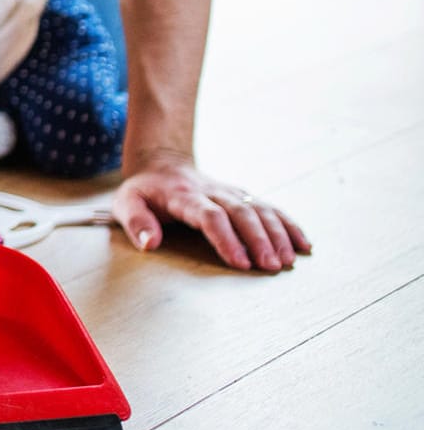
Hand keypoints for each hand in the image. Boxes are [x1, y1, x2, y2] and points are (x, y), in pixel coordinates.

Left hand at [113, 155, 311, 271]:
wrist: (162, 163)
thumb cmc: (144, 191)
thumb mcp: (126, 203)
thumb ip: (135, 223)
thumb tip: (149, 244)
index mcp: (184, 196)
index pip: (209, 216)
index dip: (226, 238)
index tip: (240, 262)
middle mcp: (212, 192)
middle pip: (241, 213)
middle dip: (259, 240)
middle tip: (271, 266)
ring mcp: (230, 192)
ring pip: (260, 209)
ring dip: (278, 234)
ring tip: (289, 261)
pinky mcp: (242, 196)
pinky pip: (270, 208)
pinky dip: (289, 225)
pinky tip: (304, 244)